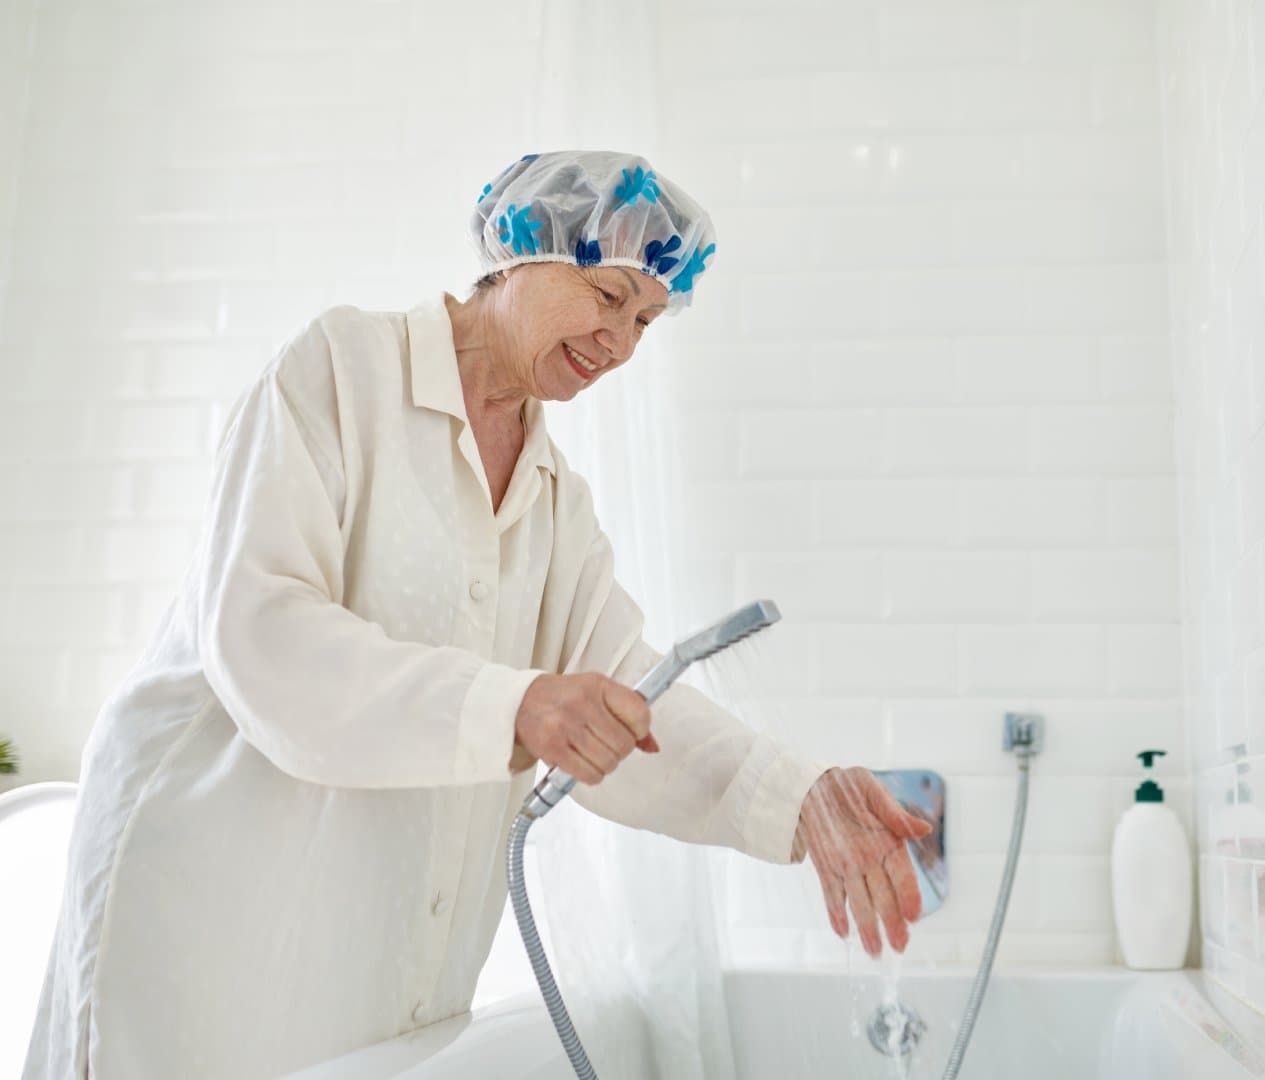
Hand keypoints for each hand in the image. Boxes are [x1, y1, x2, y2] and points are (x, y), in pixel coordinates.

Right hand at [510, 672, 659, 781]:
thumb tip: (652, 746)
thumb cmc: (563, 697)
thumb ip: (627, 715)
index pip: (639, 713)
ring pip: (608, 762)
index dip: (641, 730)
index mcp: (598, 685)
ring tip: (593, 753)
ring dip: (605, 764)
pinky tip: (583, 763)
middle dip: (620, 750)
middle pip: (625, 744)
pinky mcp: (553, 748)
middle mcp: (582, 703)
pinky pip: (589, 774)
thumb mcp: (597, 693)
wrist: (521, 701)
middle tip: (606, 744)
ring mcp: (566, 726)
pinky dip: (591, 774)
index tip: (633, 731)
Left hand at [797, 766, 934, 956]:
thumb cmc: (850, 786)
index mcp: (889, 843)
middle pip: (885, 896)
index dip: (909, 895)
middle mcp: (871, 860)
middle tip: (899, 946)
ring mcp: (848, 867)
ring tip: (874, 951)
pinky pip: (832, 895)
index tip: (914, 916)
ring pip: (860, 902)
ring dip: (867, 927)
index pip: (903, 875)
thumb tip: (923, 829)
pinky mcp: (826, 869)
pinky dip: (836, 913)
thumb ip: (895, 813)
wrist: (815, 784)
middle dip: (892, 922)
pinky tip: (843, 933)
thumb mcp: (872, 792)